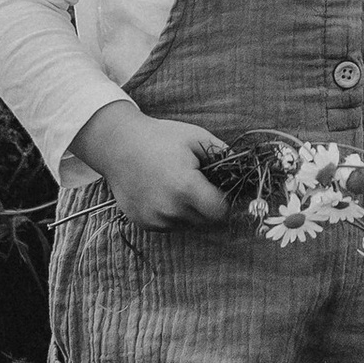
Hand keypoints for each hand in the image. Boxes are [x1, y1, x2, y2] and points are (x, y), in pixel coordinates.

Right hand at [70, 99, 232, 230]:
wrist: (117, 145)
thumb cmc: (160, 137)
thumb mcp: (196, 137)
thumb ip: (225, 155)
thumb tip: (246, 168)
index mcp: (186, 187)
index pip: (221, 212)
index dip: (226, 201)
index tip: (222, 189)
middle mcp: (170, 209)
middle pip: (206, 221)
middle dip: (209, 206)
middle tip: (201, 185)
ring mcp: (155, 219)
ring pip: (188, 224)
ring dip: (191, 211)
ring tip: (179, 186)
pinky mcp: (144, 223)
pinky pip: (169, 225)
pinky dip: (172, 214)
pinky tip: (164, 192)